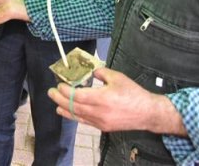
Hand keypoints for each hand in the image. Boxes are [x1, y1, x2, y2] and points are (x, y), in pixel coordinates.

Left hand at [47, 67, 186, 135]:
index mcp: (102, 98)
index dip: (65, 91)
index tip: (59, 84)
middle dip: (60, 99)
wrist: (147, 113)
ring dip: (64, 109)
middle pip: (73, 107)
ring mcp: (100, 122)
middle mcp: (98, 112)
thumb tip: (90, 71)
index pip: (77, 96)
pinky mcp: (103, 127)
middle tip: (51, 92)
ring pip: (77, 116)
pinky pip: (84, 122)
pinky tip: (68, 112)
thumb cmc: (133, 93)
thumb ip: (101, 73)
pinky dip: (74, 117)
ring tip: (56, 103)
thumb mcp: (117, 77)